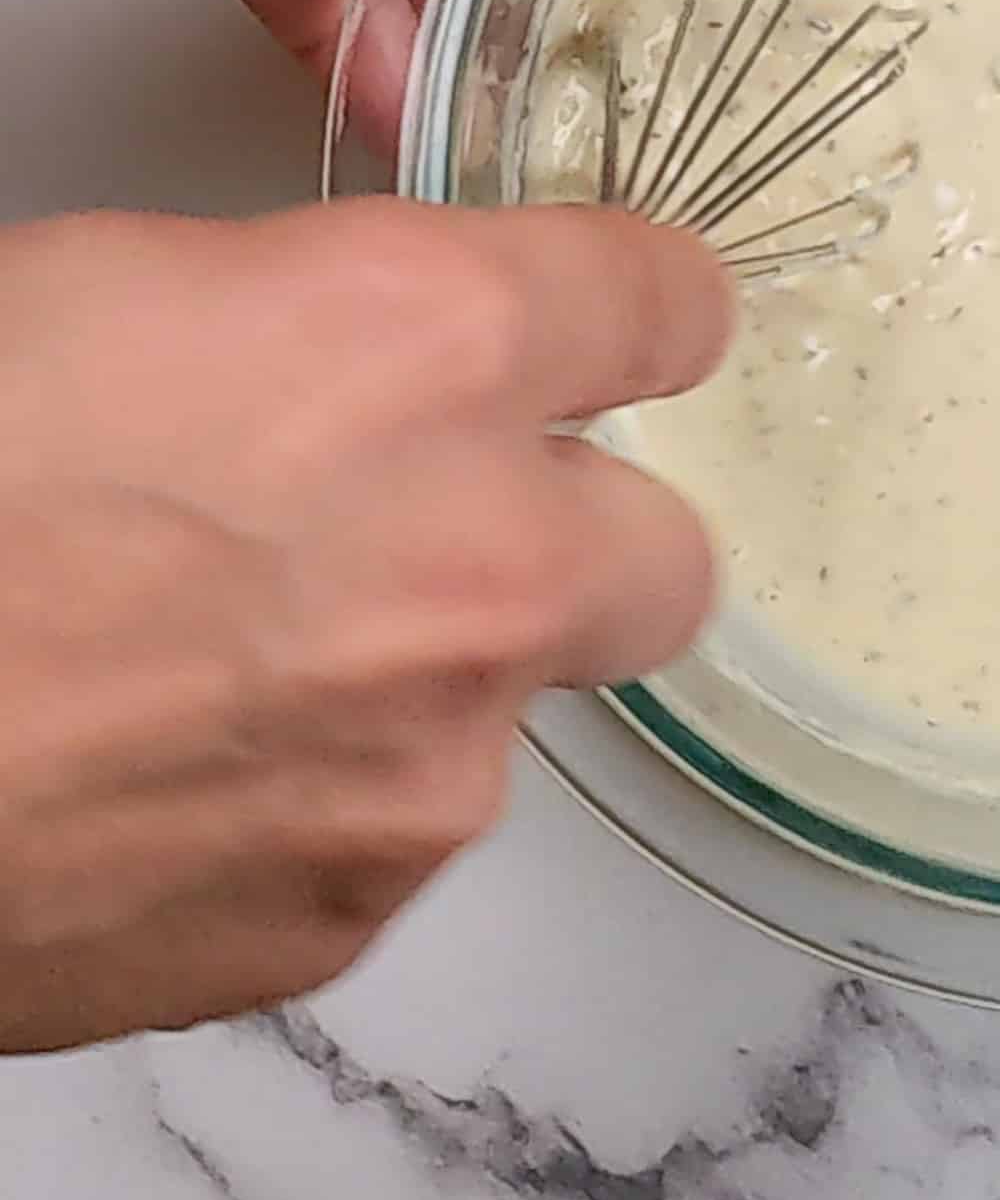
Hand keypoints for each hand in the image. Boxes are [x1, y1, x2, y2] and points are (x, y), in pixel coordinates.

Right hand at [0, 200, 731, 1051]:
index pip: (665, 305)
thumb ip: (337, 318)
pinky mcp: (346, 909)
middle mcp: (482, 558)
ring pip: (511, 702)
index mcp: (427, 348)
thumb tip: (402, 355)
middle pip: (668, 554)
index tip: (622, 331)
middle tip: (453, 525)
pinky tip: (175, 766)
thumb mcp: (131, 291)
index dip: (642, 314)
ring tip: (222, 658)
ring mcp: (429, 761)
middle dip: (585, 536)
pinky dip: (322, 792)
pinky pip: (391, 825)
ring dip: (420, 671)